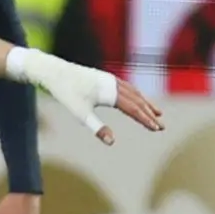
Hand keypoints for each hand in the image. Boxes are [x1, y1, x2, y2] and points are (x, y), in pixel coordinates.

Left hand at [17, 49, 162, 143]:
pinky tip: (135, 99)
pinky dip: (135, 95)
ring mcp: (109, 79)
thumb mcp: (80, 113)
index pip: (134, 108)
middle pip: (137, 100)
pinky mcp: (103, 77)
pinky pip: (125, 87)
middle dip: (149, 114)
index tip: (157, 129)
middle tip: (161, 126)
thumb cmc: (66, 93)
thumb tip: (111, 142)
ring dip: (145, 103)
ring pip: (133, 92)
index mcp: (110, 92)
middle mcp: (113, 84)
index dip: (146, 120)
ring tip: (156, 113)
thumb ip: (97, 128)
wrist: (53, 71)